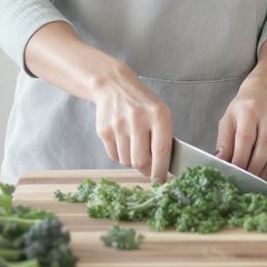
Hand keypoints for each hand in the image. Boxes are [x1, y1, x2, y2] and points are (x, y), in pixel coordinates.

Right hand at [93, 69, 172, 183]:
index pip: (161, 150)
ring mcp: (118, 124)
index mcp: (157, 114)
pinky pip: (114, 155)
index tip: (161, 181)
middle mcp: (137, 118)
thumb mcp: (159, 112)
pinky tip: (122, 139)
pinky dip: (120, 154)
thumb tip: (162, 169)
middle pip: (140, 161)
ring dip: (131, 160)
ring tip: (133, 144)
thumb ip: (163, 138)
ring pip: (126, 161)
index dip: (161, 170)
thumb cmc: (142, 103)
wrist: (113, 85)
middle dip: (145, 169)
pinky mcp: (103, 130)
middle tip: (147, 166)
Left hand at [216, 75, 266, 179]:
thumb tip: (220, 162)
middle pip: (265, 145)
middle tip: (249, 179)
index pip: (246, 137)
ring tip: (261, 177)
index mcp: (248, 109)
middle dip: (256, 166)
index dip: (241, 157)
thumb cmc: (244, 108)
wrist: (266, 90)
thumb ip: (224, 141)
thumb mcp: (228, 119)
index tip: (236, 172)